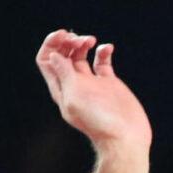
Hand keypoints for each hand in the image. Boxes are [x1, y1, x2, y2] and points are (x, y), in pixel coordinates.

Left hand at [37, 30, 151, 148]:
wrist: (125, 138)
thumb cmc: (99, 121)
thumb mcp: (76, 96)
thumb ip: (64, 74)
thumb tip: (54, 55)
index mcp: (61, 88)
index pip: (47, 61)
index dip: (52, 45)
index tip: (63, 35)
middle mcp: (74, 84)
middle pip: (63, 55)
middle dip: (68, 42)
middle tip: (79, 39)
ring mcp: (92, 84)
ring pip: (80, 56)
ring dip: (83, 43)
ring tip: (91, 40)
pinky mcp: (109, 84)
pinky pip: (102, 62)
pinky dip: (103, 51)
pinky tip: (107, 48)